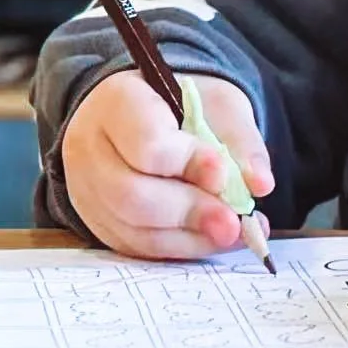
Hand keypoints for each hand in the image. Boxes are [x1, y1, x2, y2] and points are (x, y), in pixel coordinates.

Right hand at [61, 70, 273, 258]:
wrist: (143, 110)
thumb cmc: (179, 102)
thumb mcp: (215, 101)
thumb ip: (239, 139)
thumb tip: (260, 184)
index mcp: (116, 101)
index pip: (146, 142)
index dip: (187, 163)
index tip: (223, 174)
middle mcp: (90, 148)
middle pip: (132, 194)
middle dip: (189, 211)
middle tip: (233, 221)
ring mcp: (87, 189)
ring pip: (132, 228)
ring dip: (188, 237)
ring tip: (231, 233)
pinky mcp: (98, 220)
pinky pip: (134, 246)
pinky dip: (177, 247)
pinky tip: (210, 239)